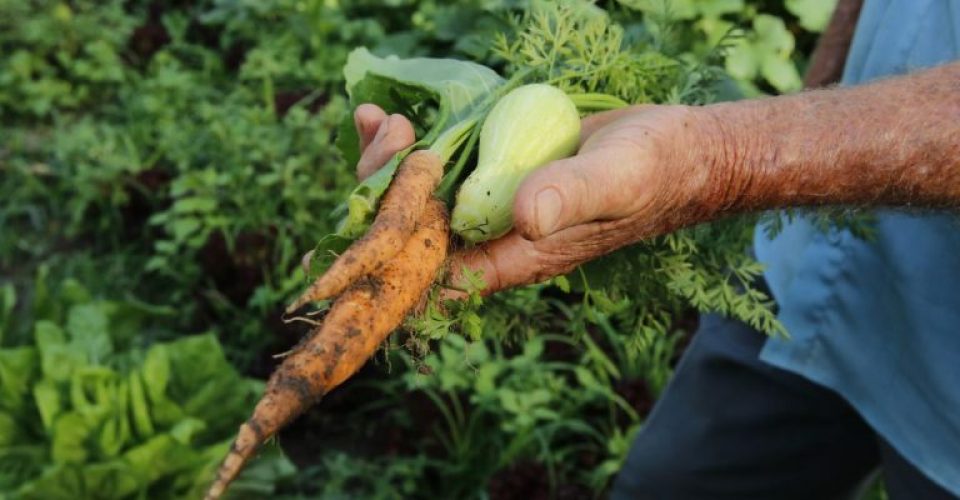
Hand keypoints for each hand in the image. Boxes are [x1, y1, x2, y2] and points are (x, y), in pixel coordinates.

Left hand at [352, 102, 716, 294]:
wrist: (675, 149)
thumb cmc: (653, 171)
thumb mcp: (617, 180)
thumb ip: (573, 197)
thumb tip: (525, 216)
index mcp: (514, 258)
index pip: (432, 273)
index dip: (390, 248)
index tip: (373, 201)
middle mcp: (491, 237)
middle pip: (411, 232)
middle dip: (381, 188)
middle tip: (389, 133)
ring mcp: (488, 203)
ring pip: (415, 197)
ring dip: (385, 162)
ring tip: (376, 117)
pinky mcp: (491, 170)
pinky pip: (436, 165)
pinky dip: (407, 144)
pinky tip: (384, 114)